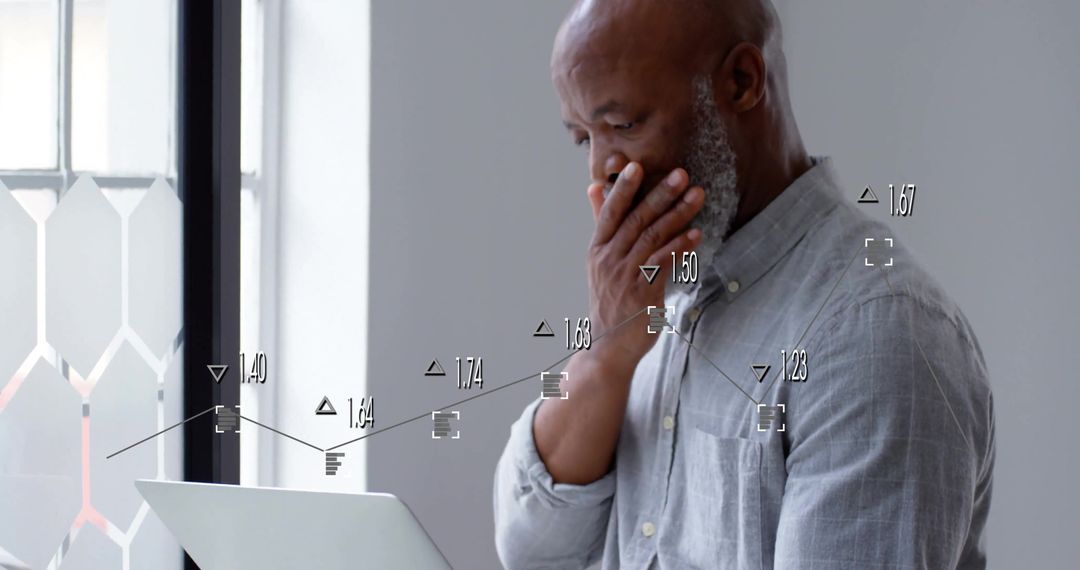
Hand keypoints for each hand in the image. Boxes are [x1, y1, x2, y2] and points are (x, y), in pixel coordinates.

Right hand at [583, 162, 703, 370]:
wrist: (608, 347)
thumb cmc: (610, 301)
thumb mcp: (600, 261)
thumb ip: (601, 223)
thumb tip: (594, 187)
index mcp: (598, 249)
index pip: (610, 212)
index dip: (623, 188)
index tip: (637, 165)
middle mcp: (608, 259)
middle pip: (636, 220)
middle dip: (660, 194)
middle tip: (682, 174)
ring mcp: (624, 275)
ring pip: (652, 237)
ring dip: (677, 215)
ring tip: (697, 196)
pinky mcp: (642, 292)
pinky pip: (663, 263)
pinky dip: (680, 246)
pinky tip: (696, 233)